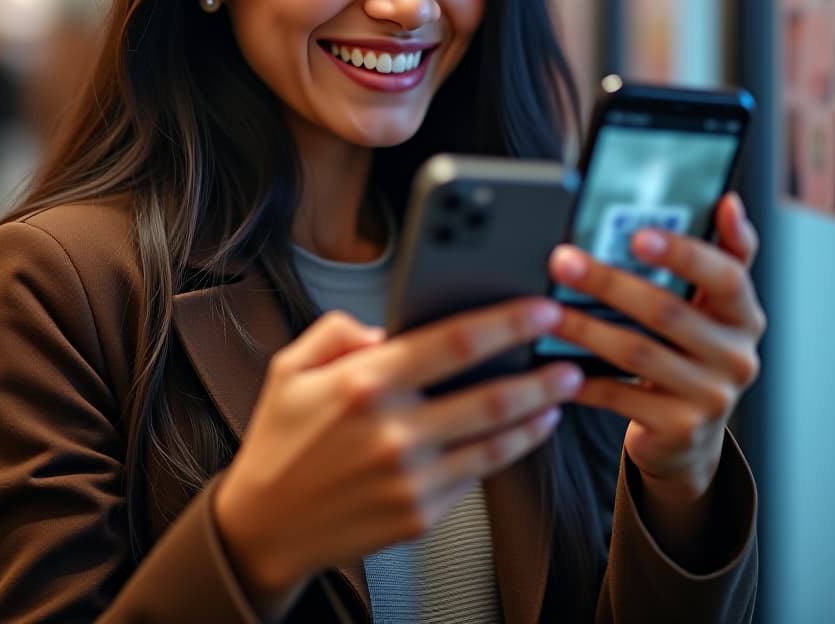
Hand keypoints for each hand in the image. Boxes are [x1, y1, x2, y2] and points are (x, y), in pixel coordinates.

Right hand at [214, 299, 581, 603]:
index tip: (537, 308)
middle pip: (490, 394)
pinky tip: (526, 430)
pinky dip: (511, 448)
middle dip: (541, 372)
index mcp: (364, 383)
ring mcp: (410, 477)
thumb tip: (390, 328)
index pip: (453, 342)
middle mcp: (393, 430)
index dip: (505, 322)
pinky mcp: (420, 513)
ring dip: (537, 411)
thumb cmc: (279, 441)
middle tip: (570, 354)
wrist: (263, 526)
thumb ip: (340, 330)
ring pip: (495, 438)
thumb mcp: (289, 367)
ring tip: (562, 390)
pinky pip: (479, 474)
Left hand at [547, 193, 764, 503]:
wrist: (688, 433)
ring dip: (585, 328)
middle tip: (563, 261)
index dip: (685, 254)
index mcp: (744, 315)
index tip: (638, 233)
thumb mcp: (712, 305)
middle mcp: (736, 356)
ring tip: (545, 311)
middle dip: (608, 282)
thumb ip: (721, 254)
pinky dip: (583, 379)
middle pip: (667, 312)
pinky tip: (553, 363)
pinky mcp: (680, 429)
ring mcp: (711, 397)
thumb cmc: (690, 348)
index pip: (726, 276)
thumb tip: (728, 202)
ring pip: (638, 353)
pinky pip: (621, 397)